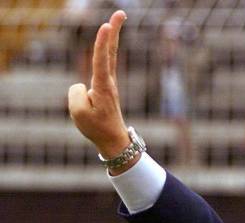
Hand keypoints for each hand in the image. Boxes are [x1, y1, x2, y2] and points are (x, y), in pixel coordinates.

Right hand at [68, 10, 131, 169]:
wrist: (113, 140)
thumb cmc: (96, 127)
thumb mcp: (79, 112)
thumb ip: (76, 93)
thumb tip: (82, 84)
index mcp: (103, 87)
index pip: (102, 61)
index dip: (102, 43)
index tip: (106, 27)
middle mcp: (109, 82)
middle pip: (111, 51)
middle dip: (115, 31)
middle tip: (121, 13)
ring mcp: (109, 83)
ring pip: (108, 56)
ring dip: (110, 38)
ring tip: (116, 19)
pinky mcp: (106, 86)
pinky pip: (100, 69)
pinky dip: (96, 70)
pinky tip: (93, 91)